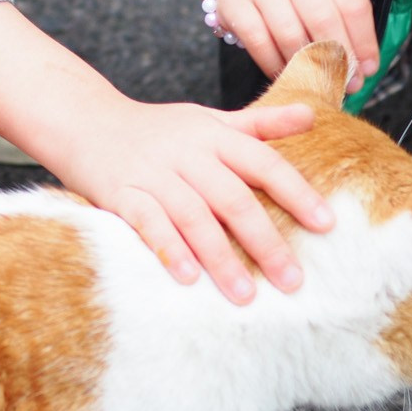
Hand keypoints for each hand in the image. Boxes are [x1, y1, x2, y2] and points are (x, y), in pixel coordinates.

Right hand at [45, 93, 334, 304]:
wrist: (86, 121)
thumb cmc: (158, 128)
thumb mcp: (210, 119)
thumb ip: (260, 123)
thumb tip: (313, 115)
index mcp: (214, 136)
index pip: (263, 163)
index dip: (296, 192)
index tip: (325, 225)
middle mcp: (188, 153)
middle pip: (233, 199)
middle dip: (265, 242)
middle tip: (292, 281)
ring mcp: (153, 173)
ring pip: (194, 217)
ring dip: (221, 258)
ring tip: (246, 295)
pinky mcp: (122, 192)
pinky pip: (148, 223)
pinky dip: (168, 249)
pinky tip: (187, 278)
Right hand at [150, 0, 379, 85]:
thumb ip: (344, 25)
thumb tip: (362, 70)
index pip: (352, 3)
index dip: (363, 41)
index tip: (368, 69)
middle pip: (322, 18)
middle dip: (338, 58)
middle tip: (345, 84)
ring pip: (289, 33)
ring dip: (306, 66)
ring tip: (316, 83)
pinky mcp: (234, 1)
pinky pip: (258, 42)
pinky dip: (274, 65)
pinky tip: (285, 75)